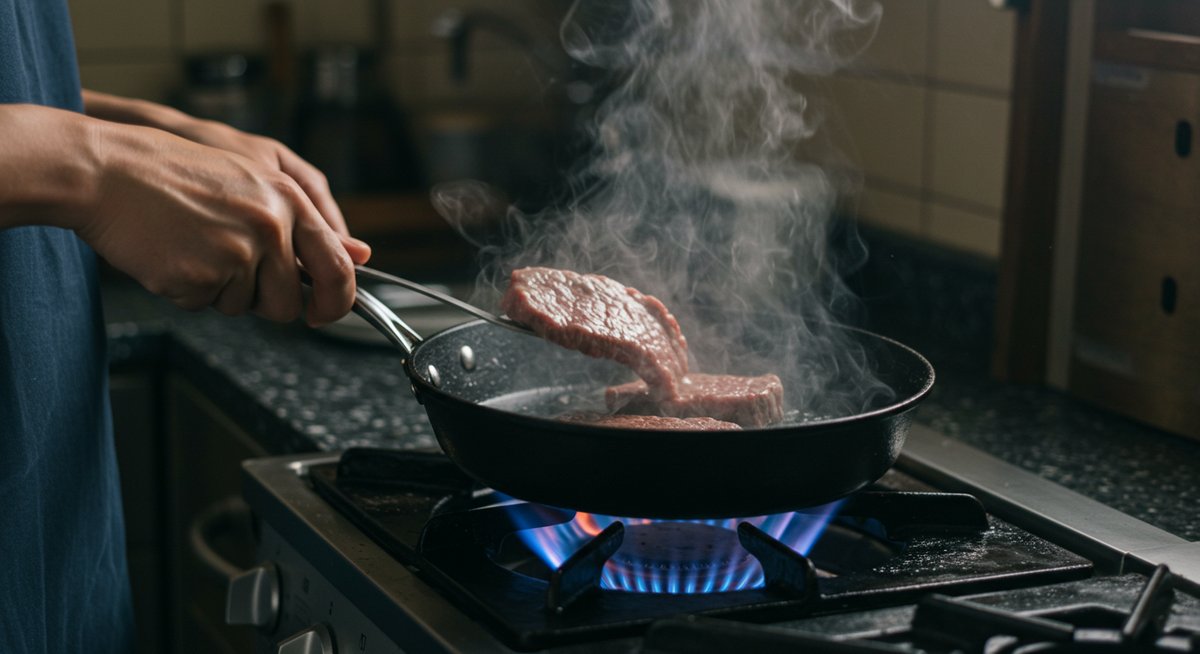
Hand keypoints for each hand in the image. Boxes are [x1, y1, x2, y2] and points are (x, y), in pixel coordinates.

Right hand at [75, 117, 363, 325]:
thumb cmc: (178, 175)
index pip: (339, 267)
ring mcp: (236, 253)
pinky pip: (205, 305)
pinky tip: (171, 254)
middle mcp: (270, 226)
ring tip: (195, 247)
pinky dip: (187, 290)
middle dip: (266, 302)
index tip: (325, 312)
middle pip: (290, 302)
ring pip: (245, 308)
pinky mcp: (200, 277)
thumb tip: (361, 255)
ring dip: (221, 292)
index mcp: (289, 199)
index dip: (339, 301)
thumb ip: (309, 223)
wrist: (109, 170)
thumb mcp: (253, 181)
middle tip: (231, 273)